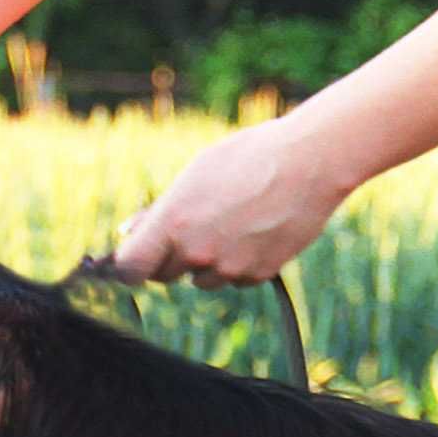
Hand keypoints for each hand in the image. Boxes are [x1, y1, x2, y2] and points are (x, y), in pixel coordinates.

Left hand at [109, 116, 353, 286]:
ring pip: (203, 279)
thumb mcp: (196, 174)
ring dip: (208, 261)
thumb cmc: (249, 157)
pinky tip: (256, 230)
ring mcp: (229, 268)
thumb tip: (129, 232)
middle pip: (165, 275)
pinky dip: (240, 262)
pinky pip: (236, 278)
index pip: (130, 267)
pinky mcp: (258, 275)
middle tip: (193, 226)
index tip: (132, 261)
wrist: (309, 163)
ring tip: (233, 222)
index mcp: (174, 222)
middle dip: (171, 257)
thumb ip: (161, 211)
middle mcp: (198, 252)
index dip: (127, 266)